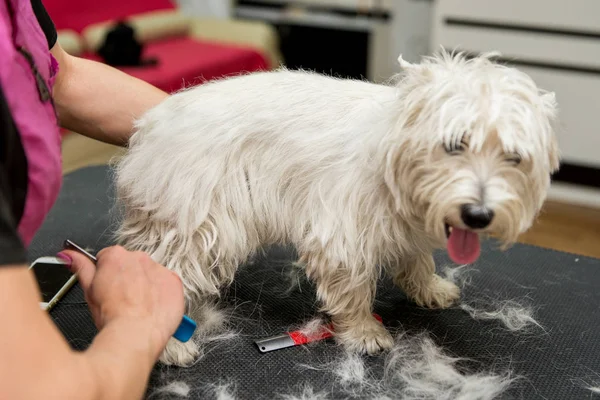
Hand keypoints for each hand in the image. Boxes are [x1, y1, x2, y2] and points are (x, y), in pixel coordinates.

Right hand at [57, 246, 184, 358]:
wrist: (136, 335)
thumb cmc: (112, 317)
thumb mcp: (89, 291)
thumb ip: (81, 268)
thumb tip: (69, 254)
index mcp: (116, 256)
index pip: (108, 258)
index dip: (106, 276)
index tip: (108, 288)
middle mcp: (139, 257)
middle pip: (131, 264)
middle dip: (127, 279)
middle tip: (123, 300)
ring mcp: (159, 269)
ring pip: (150, 274)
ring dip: (145, 285)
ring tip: (138, 306)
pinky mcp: (175, 282)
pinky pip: (168, 284)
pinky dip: (162, 294)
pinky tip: (153, 308)